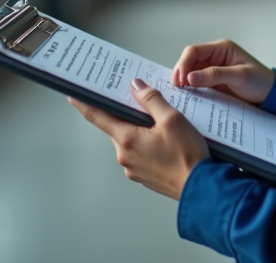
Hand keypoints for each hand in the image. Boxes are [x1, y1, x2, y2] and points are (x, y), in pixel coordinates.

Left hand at [68, 79, 208, 199]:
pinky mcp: (144, 175)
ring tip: (164, 125)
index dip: (84, 104)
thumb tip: (136, 87)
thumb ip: (151, 100)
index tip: (74, 96)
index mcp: (127, 139)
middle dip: (128, 114)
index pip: (98, 117)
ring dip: (141, 130)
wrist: (201, 188)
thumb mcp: (172, 119)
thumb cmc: (188, 157)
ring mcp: (133, 168)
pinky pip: (140, 153)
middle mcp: (125, 156)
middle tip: (143, 103)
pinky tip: (167, 141)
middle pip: (118, 126)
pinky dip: (148, 144)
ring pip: (131, 140)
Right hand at [171, 40, 275, 105]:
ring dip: (183, 82)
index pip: (194, 51)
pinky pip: (196, 85)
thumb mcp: (240, 76)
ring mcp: (212, 71)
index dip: (183, 63)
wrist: (271, 96)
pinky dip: (190, 90)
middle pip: (189, 62)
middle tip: (177, 88)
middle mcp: (214, 58)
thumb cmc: (260, 81)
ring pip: (190, 73)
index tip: (180, 79)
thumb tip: (191, 77)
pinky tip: (187, 97)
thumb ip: (216, 75)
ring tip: (179, 94)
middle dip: (180, 73)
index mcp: (221, 49)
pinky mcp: (212, 84)